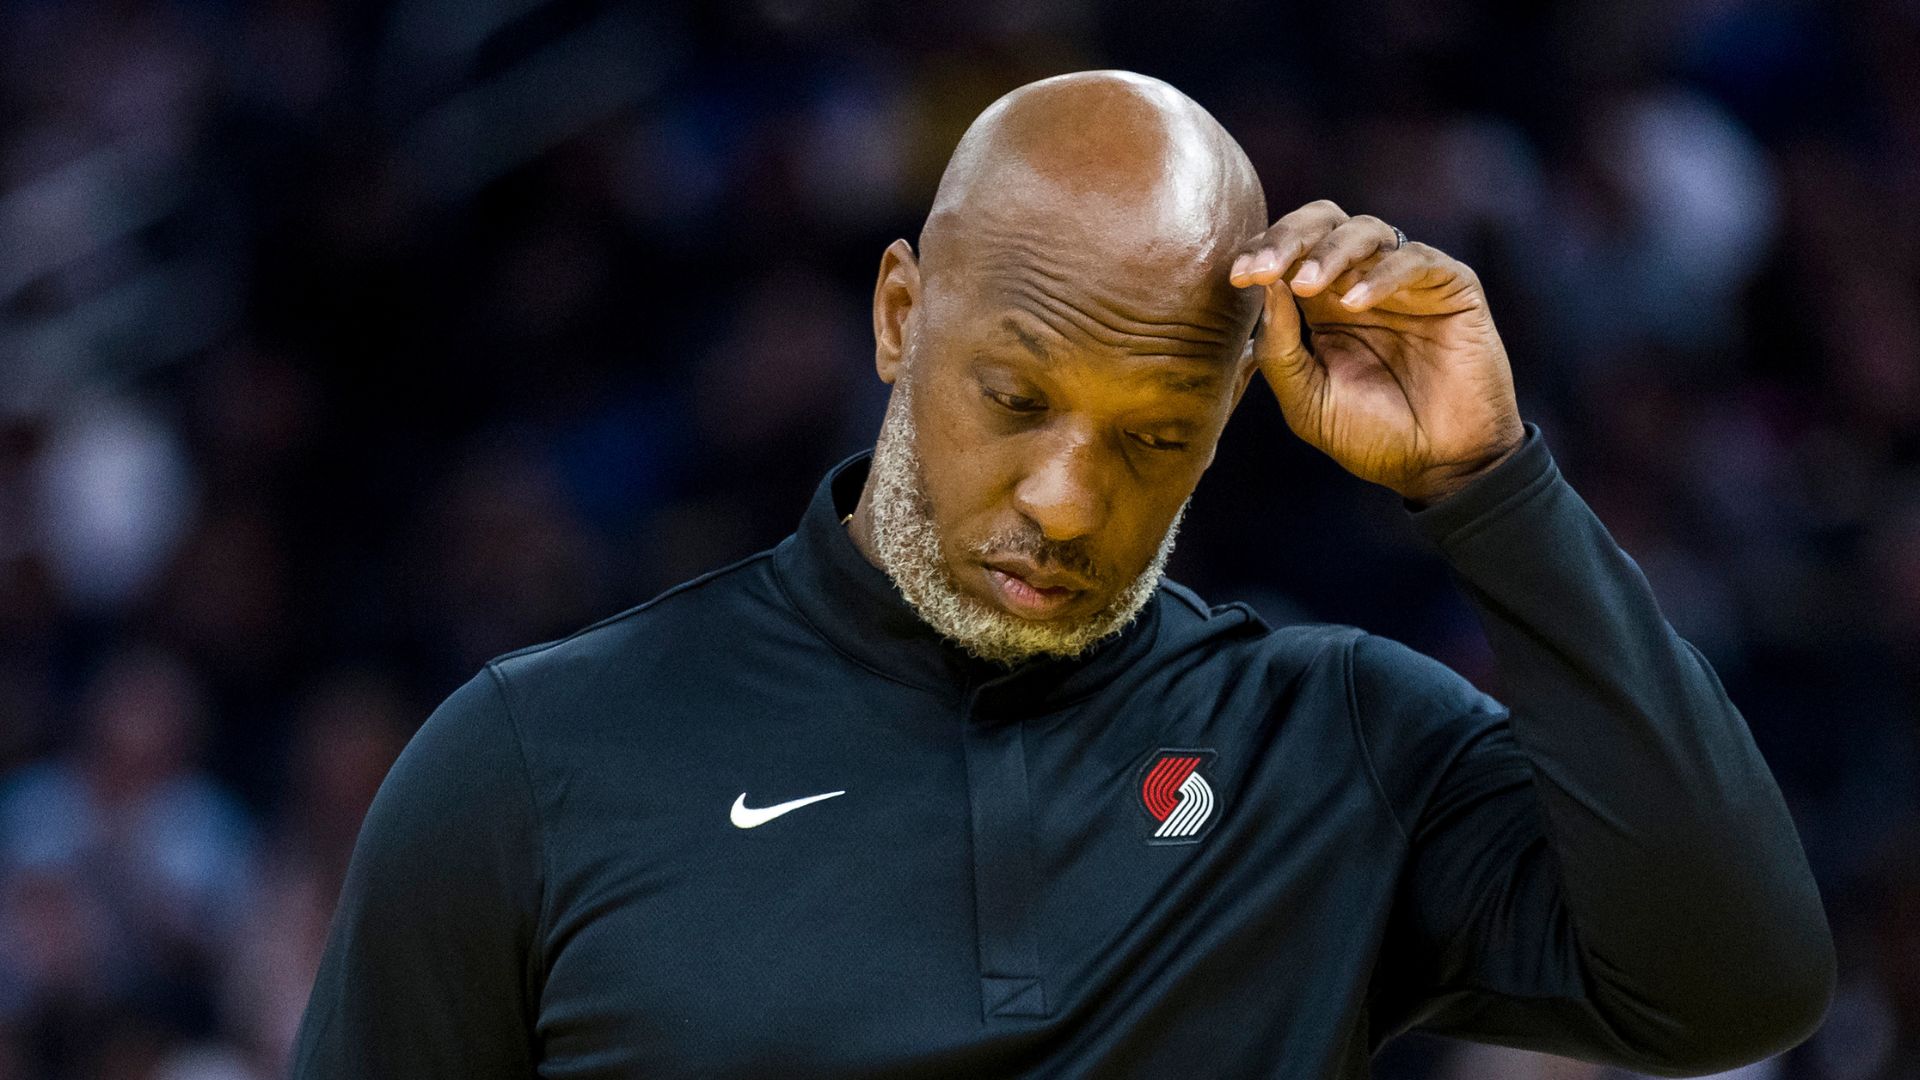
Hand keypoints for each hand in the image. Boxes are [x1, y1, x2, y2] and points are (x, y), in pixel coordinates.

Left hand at [1229, 200, 1524, 504]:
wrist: (1439, 465)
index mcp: (1322, 302)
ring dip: (1330, 251)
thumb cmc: (1371, 436)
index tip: (1238, 278)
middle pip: (1323, 222)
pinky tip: (1355, 303)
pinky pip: (1414, 259)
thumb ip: (1280, 349)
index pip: (1288, 253)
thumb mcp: (1306, 400)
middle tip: (1264, 268)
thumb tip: (1264, 287)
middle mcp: (1361, 281)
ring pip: (1366, 230)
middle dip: (1288, 237)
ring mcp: (1406, 281)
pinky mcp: (1451, 286)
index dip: (1262, 254)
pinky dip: (1381, 275)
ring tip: (1306, 284)